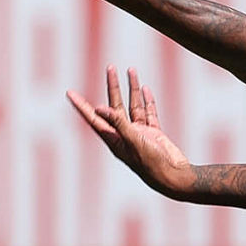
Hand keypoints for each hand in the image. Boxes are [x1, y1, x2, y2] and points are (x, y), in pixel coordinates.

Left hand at [68, 67, 195, 197]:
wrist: (175, 176)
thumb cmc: (152, 164)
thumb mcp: (133, 142)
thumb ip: (118, 124)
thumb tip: (99, 108)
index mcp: (115, 140)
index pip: (95, 119)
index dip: (82, 106)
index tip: (70, 93)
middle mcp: (125, 135)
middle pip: (115, 106)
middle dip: (113, 87)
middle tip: (110, 68)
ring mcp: (140, 134)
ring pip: (133, 107)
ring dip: (132, 89)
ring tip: (131, 70)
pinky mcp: (154, 134)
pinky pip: (149, 113)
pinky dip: (148, 101)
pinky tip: (145, 89)